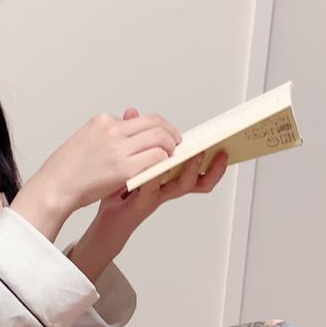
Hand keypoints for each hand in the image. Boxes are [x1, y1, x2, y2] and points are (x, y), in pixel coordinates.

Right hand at [36, 108, 182, 214]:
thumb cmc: (66, 170)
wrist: (54, 187)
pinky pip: (156, 159)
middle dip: (170, 133)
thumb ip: (108, 133)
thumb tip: (126, 127)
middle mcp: (112, 130)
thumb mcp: (86, 139)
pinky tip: (163, 168)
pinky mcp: (125, 169)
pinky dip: (164, 162)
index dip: (156, 127)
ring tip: (171, 157)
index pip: (139, 118)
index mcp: (102, 121)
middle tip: (176, 143)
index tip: (162, 135)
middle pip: (155, 123)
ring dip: (170, 147)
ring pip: (160, 139)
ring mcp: (119, 149)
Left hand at [93, 107, 227, 244]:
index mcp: (168, 174)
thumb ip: (131, 136)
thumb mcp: (123, 157)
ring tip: (195, 157)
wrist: (102, 215)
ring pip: (180, 186)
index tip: (223, 144)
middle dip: (212, 168)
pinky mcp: (141, 203)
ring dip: (190, 170)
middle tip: (219, 153)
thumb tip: (132, 111)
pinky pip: (152, 192)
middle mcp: (167, 187)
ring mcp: (156, 196)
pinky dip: (155, 180)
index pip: (196, 166)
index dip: (212, 159)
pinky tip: (155, 171)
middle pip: (199, 180)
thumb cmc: (115, 188)